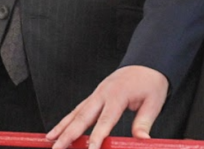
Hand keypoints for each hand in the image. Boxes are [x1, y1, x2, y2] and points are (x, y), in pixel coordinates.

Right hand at [47, 65, 168, 148]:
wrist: (146, 63)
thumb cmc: (150, 82)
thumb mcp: (154, 102)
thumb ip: (144, 123)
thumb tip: (143, 141)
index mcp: (118, 95)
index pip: (105, 120)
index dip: (97, 137)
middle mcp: (103, 93)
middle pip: (83, 116)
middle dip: (68, 134)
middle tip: (57, 148)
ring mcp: (96, 94)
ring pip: (76, 112)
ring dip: (61, 127)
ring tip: (49, 140)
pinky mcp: (94, 96)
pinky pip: (77, 109)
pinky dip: (66, 120)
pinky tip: (56, 130)